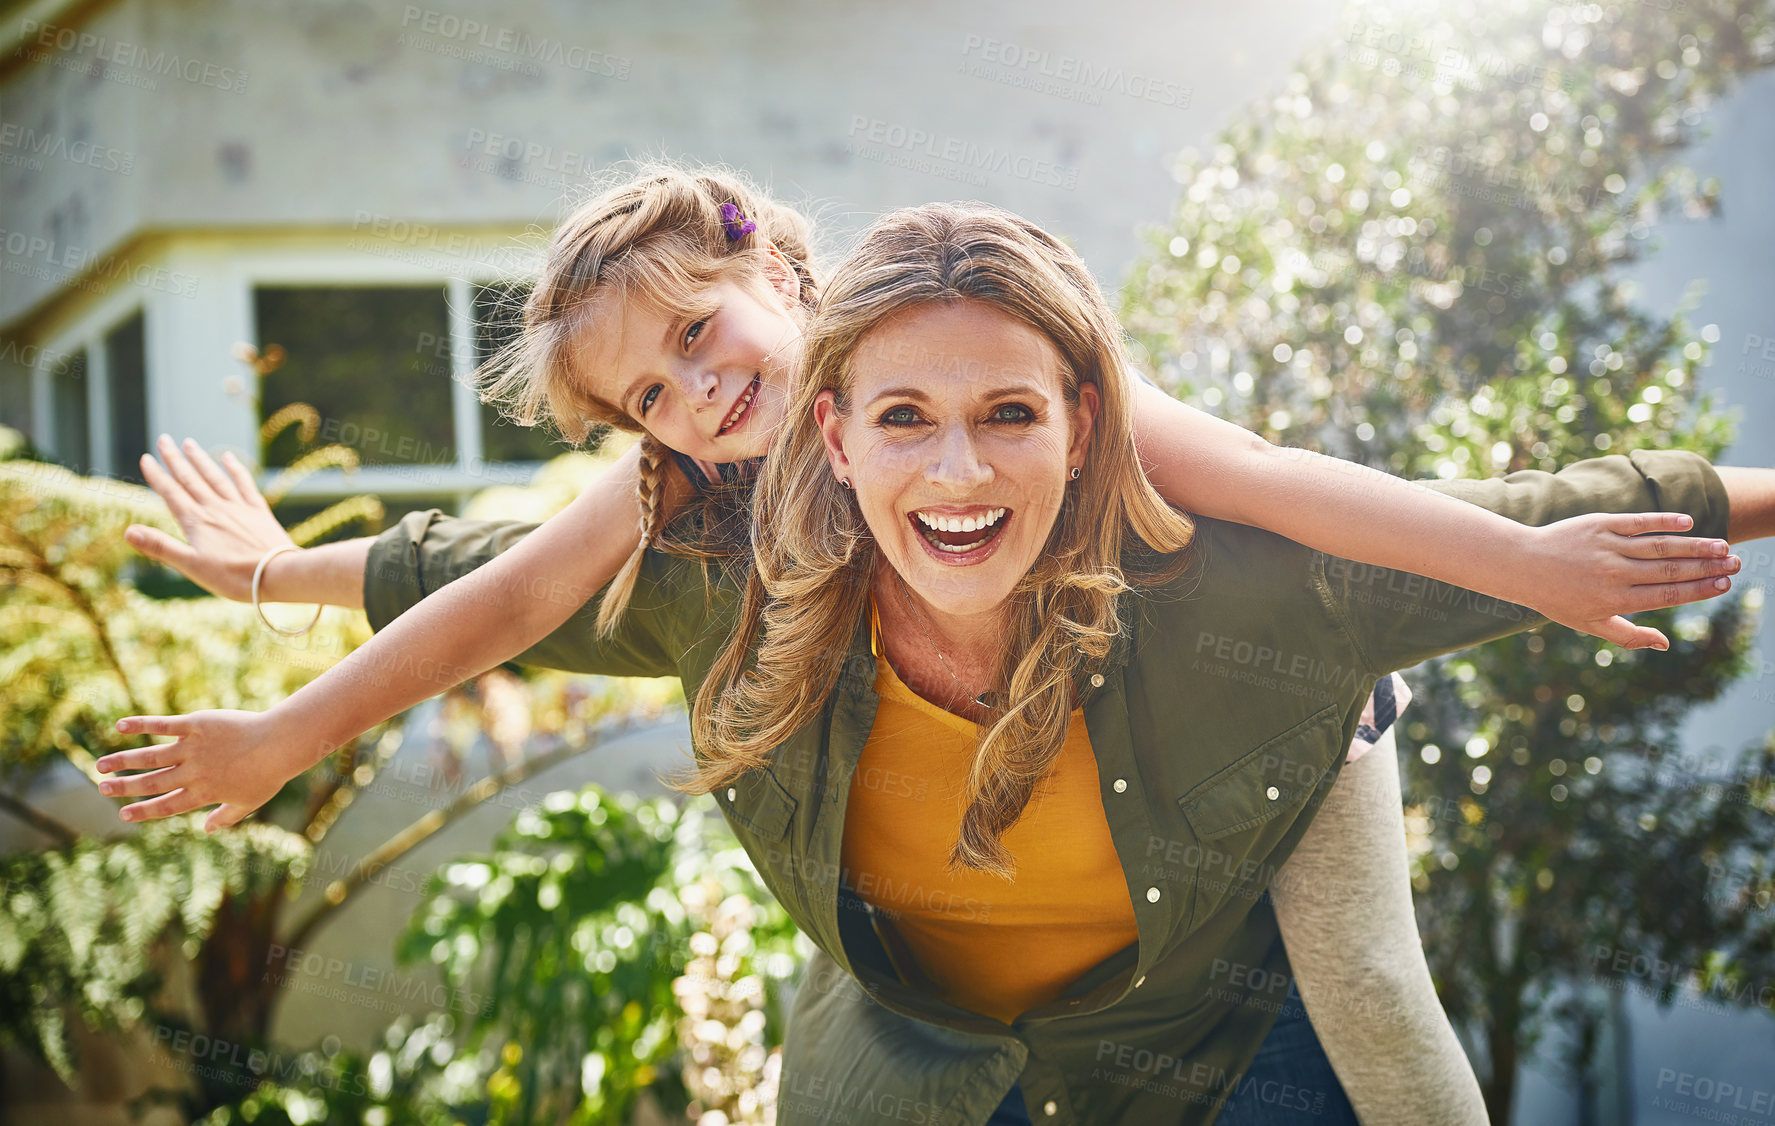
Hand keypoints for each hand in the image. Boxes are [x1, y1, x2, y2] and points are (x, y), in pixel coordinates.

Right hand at [97, 709, 316, 831]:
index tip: (122, 814)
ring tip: (101, 765)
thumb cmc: (268, 773)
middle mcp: (194, 773)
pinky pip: (164, 725)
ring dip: (124, 760)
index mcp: (203, 793)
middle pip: (152, 782)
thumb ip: (226, 817)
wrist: (281, 742)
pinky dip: (142, 725)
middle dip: (125, 787)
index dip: (143, 811)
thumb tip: (207, 830)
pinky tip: (120, 726)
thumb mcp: (249, 801)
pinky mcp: (197, 725)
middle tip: (102, 788)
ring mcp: (194, 748)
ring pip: (151, 756)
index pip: (166, 806)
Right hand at [126, 435, 294, 601]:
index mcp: (196, 521)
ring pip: (215, 477)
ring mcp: (239, 508)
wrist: (277, 574)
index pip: (171, 493)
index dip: (157, 475)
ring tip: (189, 443)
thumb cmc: (233, 576)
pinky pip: (244, 484)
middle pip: (191, 479)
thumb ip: (160, 546)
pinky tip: (228, 457)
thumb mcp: (191, 565)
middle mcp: (216, 508)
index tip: (146, 458)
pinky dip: (235, 469)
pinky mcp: (259, 512)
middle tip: (164, 439)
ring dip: (200, 459)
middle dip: (175, 459)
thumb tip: (127, 531)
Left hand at [1520, 512, 1740, 649]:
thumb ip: (1629, 635)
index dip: (1700, 589)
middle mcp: (1614, 574)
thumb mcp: (1590, 624)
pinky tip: (1687, 522)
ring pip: (1660, 546)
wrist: (1521, 565)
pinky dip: (1664, 521)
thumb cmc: (1557, 598)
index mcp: (1615, 600)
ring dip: (1694, 546)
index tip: (1725, 584)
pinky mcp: (1599, 524)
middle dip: (1707, 567)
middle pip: (1670, 570)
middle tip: (1735, 562)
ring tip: (1721, 545)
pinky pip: (1637, 522)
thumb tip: (1665, 644)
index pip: (1668, 594)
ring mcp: (1607, 547)